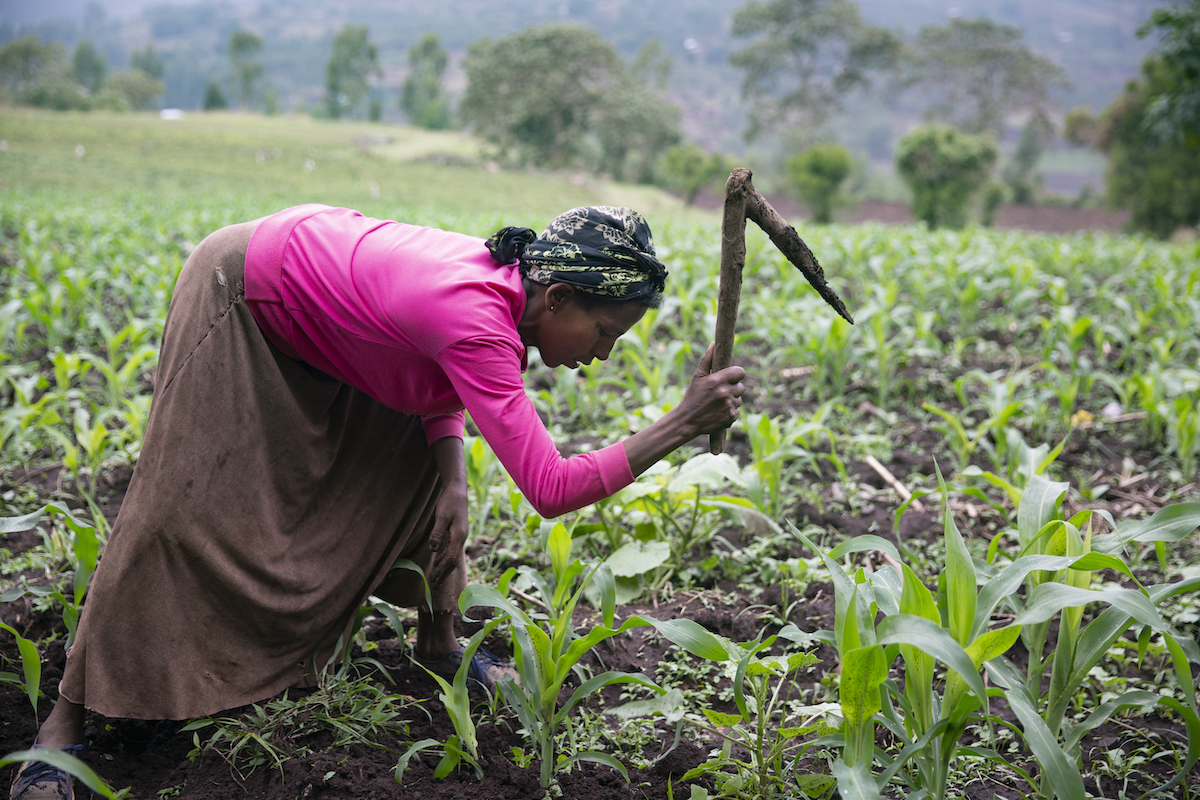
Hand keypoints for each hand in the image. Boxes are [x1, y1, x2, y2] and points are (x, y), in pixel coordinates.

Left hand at [426, 480, 467, 588]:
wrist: (457, 489)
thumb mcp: (441, 516)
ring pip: (453, 556)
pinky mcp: (457, 532)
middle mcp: (461, 538)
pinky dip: (446, 559)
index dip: (441, 570)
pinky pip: (452, 550)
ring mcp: (460, 535)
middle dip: (444, 574)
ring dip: (445, 568)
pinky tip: (440, 562)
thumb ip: (438, 533)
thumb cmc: (449, 501)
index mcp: (459, 536)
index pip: (450, 558)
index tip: (433, 580)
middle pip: (453, 561)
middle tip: (434, 586)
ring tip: (437, 578)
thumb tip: (433, 550)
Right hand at [620, 343, 748, 477]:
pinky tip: (719, 413)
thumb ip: (707, 359)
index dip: (737, 374)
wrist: (687, 421)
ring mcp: (728, 405)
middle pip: (741, 387)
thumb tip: (714, 343)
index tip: (732, 378)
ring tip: (717, 404)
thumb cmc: (692, 397)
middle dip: (733, 389)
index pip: (740, 372)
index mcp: (717, 379)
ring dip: (731, 401)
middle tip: (720, 393)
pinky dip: (730, 412)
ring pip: (739, 400)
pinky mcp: (730, 417)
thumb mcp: (697, 377)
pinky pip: (737, 412)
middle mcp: (725, 392)